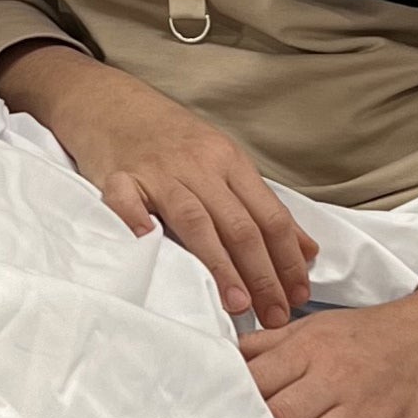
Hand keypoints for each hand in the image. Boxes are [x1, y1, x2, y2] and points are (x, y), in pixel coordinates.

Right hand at [0, 44, 316, 330]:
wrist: (111, 102)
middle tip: (275, 314)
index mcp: (230, 161)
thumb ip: (261, 206)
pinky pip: (126, 200)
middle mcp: (199, 164)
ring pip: (197, 220)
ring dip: (220, 264)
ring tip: (237, 303)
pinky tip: (149, 244)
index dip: (287, 259)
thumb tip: (307, 251)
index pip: (270, 216)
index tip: (298, 296)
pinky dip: (137, 221)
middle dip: (263, 274)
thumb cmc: (171, 140)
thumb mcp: (223, 162)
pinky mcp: (118, 177)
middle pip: (240, 224)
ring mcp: (158, 171)